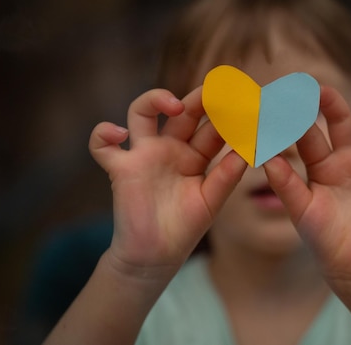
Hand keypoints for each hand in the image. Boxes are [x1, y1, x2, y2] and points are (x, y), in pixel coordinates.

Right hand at [89, 87, 246, 278]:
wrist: (154, 258)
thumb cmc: (184, 228)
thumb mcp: (211, 199)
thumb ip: (227, 174)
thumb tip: (248, 148)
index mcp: (195, 154)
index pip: (211, 126)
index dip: (226, 114)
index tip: (244, 102)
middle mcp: (169, 148)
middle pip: (182, 112)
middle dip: (199, 99)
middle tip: (216, 92)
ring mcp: (144, 154)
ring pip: (141, 112)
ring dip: (155, 99)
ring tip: (175, 104)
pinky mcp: (120, 168)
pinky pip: (102, 144)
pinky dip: (103, 133)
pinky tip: (119, 134)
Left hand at [264, 86, 350, 296]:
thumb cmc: (323, 238)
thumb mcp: (301, 210)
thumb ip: (286, 185)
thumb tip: (266, 158)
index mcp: (322, 163)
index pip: (309, 133)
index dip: (299, 117)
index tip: (286, 100)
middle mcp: (349, 160)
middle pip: (343, 122)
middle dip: (332, 104)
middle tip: (319, 90)